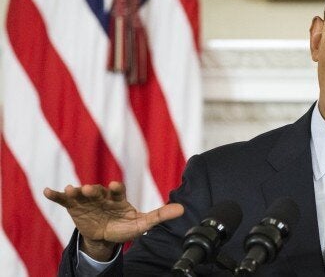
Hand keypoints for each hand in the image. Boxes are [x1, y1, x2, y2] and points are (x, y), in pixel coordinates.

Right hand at [43, 181, 182, 260]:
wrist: (105, 235)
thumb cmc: (125, 225)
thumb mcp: (142, 223)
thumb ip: (160, 215)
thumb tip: (182, 209)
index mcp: (118, 198)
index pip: (117, 191)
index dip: (115, 188)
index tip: (113, 185)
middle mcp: (102, 196)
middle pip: (97, 191)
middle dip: (93, 190)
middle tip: (89, 189)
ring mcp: (87, 200)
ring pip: (80, 194)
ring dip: (74, 191)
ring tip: (70, 190)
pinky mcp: (74, 206)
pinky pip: (64, 200)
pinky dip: (56, 195)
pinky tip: (47, 192)